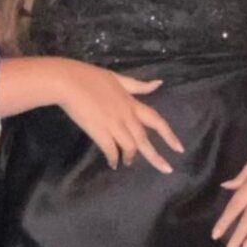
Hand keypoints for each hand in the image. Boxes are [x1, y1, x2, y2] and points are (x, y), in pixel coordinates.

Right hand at [55, 61, 182, 171]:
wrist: (67, 81)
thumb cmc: (90, 77)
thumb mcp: (118, 78)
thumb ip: (138, 85)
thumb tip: (159, 83)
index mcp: (132, 104)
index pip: (157, 121)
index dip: (169, 136)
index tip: (179, 149)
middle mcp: (127, 116)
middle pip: (145, 140)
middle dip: (157, 157)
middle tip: (167, 170)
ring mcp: (113, 125)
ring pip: (130, 147)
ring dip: (130, 157)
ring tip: (128, 163)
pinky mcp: (99, 132)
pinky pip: (111, 150)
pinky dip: (114, 158)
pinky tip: (113, 163)